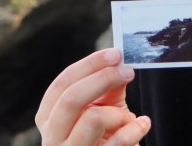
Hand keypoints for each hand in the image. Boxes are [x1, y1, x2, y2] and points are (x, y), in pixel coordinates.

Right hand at [36, 48, 150, 145]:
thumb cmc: (102, 135)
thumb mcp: (101, 108)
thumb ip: (105, 88)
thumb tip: (117, 63)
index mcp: (48, 118)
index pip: (62, 84)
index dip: (89, 65)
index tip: (114, 54)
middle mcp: (52, 138)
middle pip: (71, 98)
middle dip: (102, 79)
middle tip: (127, 71)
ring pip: (93, 118)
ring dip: (118, 112)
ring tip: (128, 117)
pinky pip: (118, 140)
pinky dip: (135, 128)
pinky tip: (142, 124)